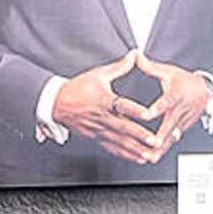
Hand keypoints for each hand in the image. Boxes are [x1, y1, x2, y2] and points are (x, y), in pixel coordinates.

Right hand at [50, 58, 164, 162]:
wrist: (56, 103)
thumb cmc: (77, 88)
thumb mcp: (98, 74)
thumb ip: (120, 67)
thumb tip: (135, 54)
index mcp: (103, 100)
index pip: (121, 106)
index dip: (135, 110)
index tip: (148, 115)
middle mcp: (102, 118)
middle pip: (124, 128)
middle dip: (140, 136)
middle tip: (156, 142)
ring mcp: (99, 130)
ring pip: (120, 142)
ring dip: (136, 150)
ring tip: (151, 155)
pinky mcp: (97, 138)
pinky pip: (113, 149)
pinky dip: (126, 155)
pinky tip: (139, 159)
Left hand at [135, 52, 212, 153]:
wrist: (205, 90)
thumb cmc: (184, 81)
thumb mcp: (168, 71)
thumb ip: (150, 67)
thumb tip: (135, 55)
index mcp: (175, 94)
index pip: (165, 102)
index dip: (156, 108)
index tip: (147, 115)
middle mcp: (180, 109)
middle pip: (169, 124)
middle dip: (160, 137)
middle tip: (151, 145)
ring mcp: (183, 121)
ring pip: (171, 136)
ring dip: (161, 147)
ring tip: (150, 157)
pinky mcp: (183, 128)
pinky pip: (172, 140)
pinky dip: (164, 149)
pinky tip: (153, 157)